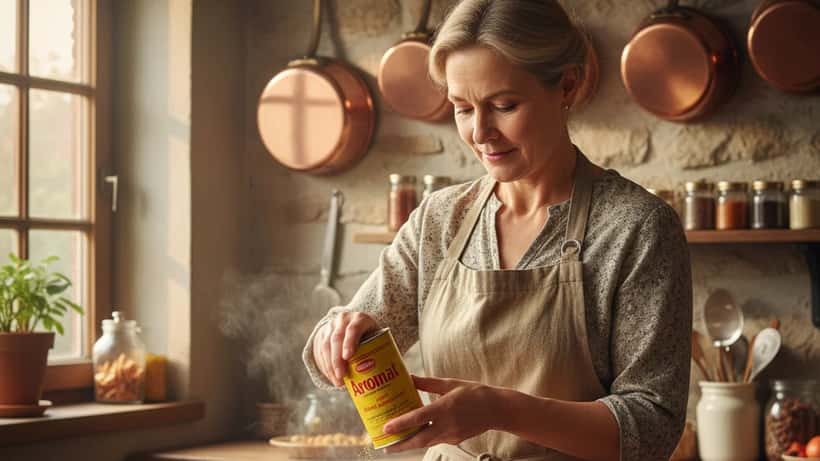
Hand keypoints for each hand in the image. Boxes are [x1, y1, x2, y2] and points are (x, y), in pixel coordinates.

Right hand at [312, 311, 378, 386]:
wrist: (354, 324)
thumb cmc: (372, 336)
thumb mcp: (378, 337)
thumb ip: (385, 350)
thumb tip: (397, 375)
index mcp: (360, 318)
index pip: (354, 329)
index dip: (350, 342)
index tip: (348, 357)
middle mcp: (344, 319)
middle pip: (337, 338)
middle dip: (337, 359)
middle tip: (341, 377)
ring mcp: (332, 326)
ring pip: (326, 345)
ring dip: (330, 365)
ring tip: (337, 381)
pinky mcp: (323, 334)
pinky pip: (320, 350)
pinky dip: (325, 365)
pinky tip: (331, 376)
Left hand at [382, 375, 496, 452]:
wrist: (497, 409)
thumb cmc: (474, 393)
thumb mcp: (450, 384)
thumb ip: (428, 383)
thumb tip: (409, 377)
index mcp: (444, 407)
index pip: (418, 418)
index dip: (400, 424)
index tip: (386, 428)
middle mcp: (447, 424)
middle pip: (419, 439)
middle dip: (400, 444)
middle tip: (385, 445)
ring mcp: (452, 434)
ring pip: (426, 443)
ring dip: (410, 444)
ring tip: (396, 442)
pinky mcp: (456, 440)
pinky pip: (436, 441)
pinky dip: (424, 440)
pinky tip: (416, 436)